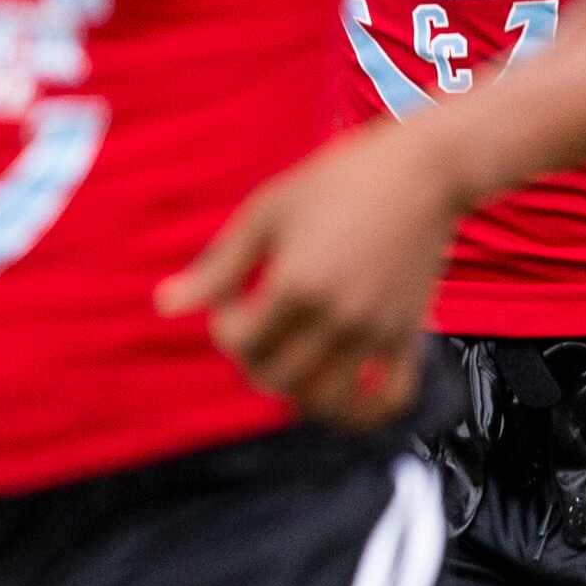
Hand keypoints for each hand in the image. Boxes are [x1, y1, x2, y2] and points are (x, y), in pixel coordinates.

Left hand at [156, 122, 463, 429]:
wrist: (421, 173)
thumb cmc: (337, 183)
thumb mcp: (265, 213)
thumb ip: (217, 267)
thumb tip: (164, 307)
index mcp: (296, 285)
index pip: (240, 343)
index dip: (224, 327)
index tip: (232, 300)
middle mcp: (338, 318)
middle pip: (276, 378)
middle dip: (252, 360)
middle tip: (256, 330)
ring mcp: (377, 332)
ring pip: (326, 400)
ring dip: (297, 392)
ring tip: (290, 361)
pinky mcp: (410, 336)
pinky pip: (390, 399)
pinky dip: (362, 412)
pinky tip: (340, 397)